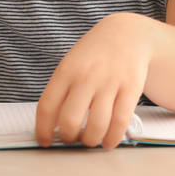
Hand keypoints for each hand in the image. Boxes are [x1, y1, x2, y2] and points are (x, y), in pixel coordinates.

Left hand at [35, 13, 154, 149]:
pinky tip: (108, 142)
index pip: (47, 107)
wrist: (127, 33)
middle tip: (71, 139)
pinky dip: (112, 138)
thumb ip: (62, 90)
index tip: (45, 141)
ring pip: (97, 126)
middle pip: (70, 121)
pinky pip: (120, 122)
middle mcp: (86, 76)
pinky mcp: (131, 88)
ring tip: (90, 140)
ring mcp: (110, 82)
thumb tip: (53, 126)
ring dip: (91, 141)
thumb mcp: (71, 63)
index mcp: (66, 70)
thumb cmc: (95, 54)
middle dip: (69, 138)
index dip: (43, 130)